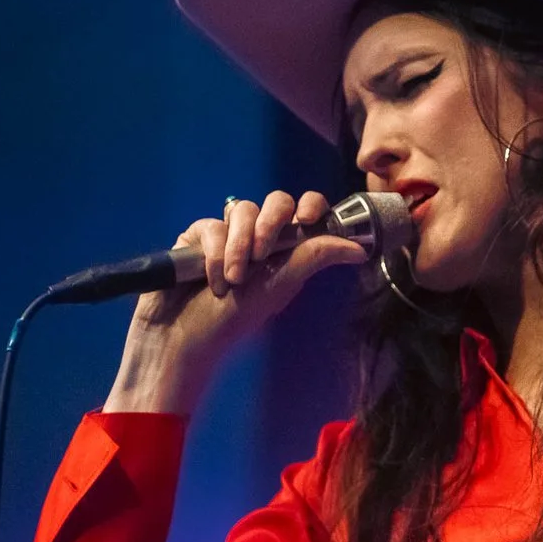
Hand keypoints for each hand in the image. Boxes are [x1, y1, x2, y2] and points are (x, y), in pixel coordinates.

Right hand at [103, 191, 368, 415]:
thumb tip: (360, 248)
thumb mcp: (279, 287)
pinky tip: (211, 279)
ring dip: (239, 245)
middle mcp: (258, 238)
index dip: (310, 205)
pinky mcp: (197, 237)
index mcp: (286, 251)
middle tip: (263, 252)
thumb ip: (316, 258)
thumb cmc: (234, 320)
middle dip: (270, 222)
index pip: (304, 211)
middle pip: (274, 201)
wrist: (182, 340)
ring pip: (241, 210)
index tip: (307, 217)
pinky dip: (214, 253)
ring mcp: (227, 236)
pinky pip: (211, 225)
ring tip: (233, 280)